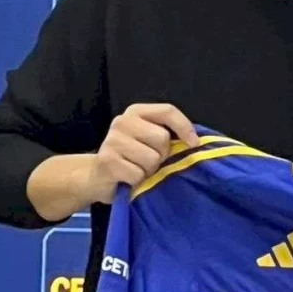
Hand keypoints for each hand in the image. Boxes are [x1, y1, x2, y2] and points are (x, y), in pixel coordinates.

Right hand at [82, 103, 199, 203]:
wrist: (98, 176)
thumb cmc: (132, 157)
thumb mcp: (150, 139)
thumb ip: (169, 135)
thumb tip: (194, 142)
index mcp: (137, 112)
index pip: (167, 111)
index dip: (184, 127)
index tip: (193, 144)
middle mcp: (122, 122)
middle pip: (161, 138)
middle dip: (162, 154)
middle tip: (151, 160)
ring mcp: (112, 140)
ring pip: (151, 158)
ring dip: (150, 170)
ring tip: (138, 169)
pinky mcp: (107, 161)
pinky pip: (138, 174)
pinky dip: (138, 180)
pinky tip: (128, 178)